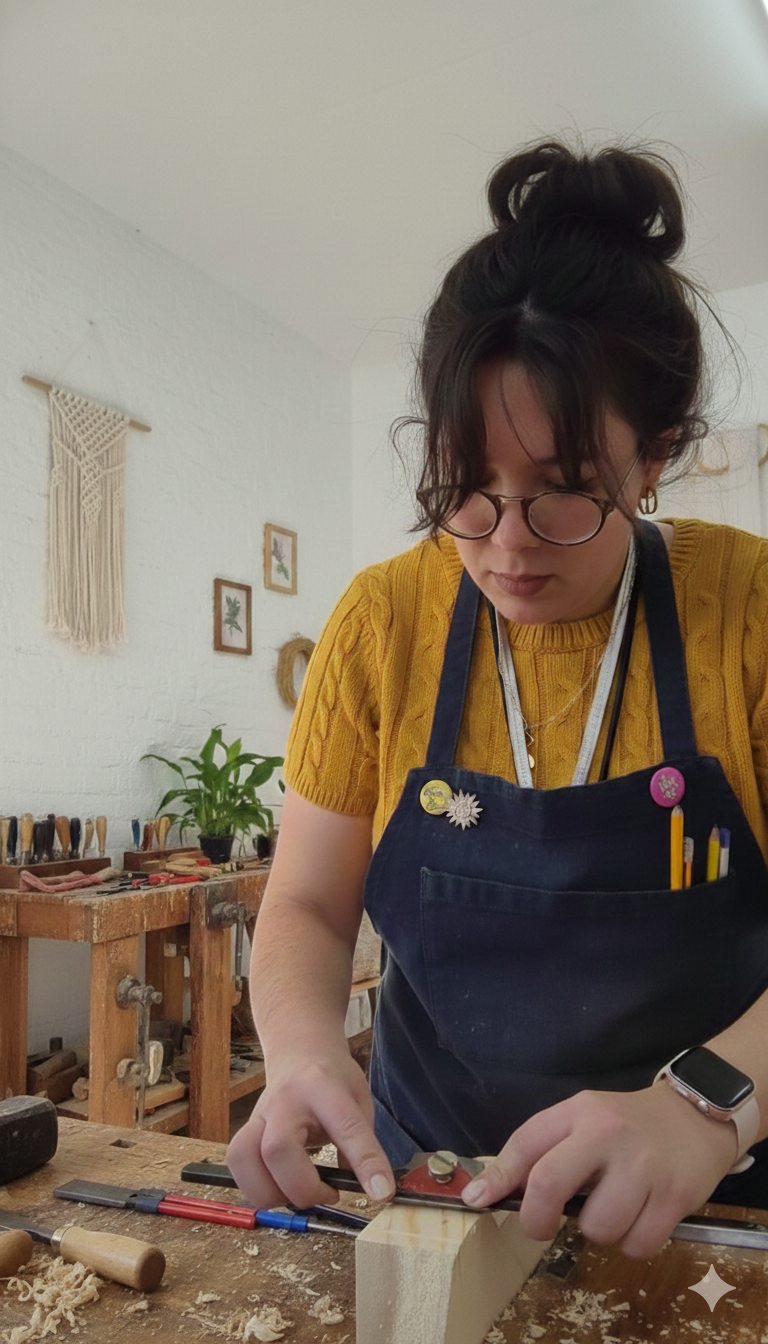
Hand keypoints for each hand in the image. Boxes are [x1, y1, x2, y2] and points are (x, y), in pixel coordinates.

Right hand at [226, 1046, 395, 1210]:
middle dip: (303, 1188)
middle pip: (278, 1150)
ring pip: (245, 1159)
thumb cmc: (333, 1078)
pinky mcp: (245, 1129)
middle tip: (329, 1193)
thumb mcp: (359, 1099)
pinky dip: (256, 1187)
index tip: (381, 1193)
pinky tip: (280, 1187)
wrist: (297, 1049)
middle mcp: (285, 1100)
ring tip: (299, 1193)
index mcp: (324, 1088)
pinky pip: (237, 1165)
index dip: (365, 1163)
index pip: (346, 1126)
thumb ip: (362, 1143)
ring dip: (272, 1192)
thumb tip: (368, 1190)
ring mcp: (260, 1114)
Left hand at [460, 1085, 739, 1257]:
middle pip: (548, 1184)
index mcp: (579, 1111)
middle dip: (536, 1219)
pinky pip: (637, 1245)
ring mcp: (643, 1165)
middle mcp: (607, 1133)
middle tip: (542, 1226)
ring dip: (599, 1232)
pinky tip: (640, 1217)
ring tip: (612, 1209)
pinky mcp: (675, 1195)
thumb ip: (539, 1151)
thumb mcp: (582, 1120)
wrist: (696, 1116)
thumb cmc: (627, 1125)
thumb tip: (482, 1193)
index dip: (495, 1178)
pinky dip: (633, 1243)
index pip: (525, 1143)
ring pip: (597, 1228)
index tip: (478, 1201)